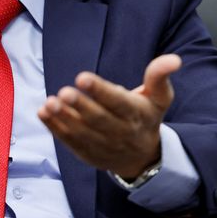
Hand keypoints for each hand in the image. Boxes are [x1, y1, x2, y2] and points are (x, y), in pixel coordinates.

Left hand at [37, 54, 180, 178]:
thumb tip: (174, 59)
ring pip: (81, 132)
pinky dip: (55, 128)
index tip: (83, 78)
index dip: (101, 91)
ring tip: (49, 103)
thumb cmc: (146, 117)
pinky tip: (43, 112)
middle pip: (99, 120)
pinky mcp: (87, 154)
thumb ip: (159, 76)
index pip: (119, 103)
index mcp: (137, 115)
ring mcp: (102, 146)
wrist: (142, 158)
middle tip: (64, 92)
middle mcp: (120, 132)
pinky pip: (69, 141)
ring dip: (63, 118)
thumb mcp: (159, 98)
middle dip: (81, 106)